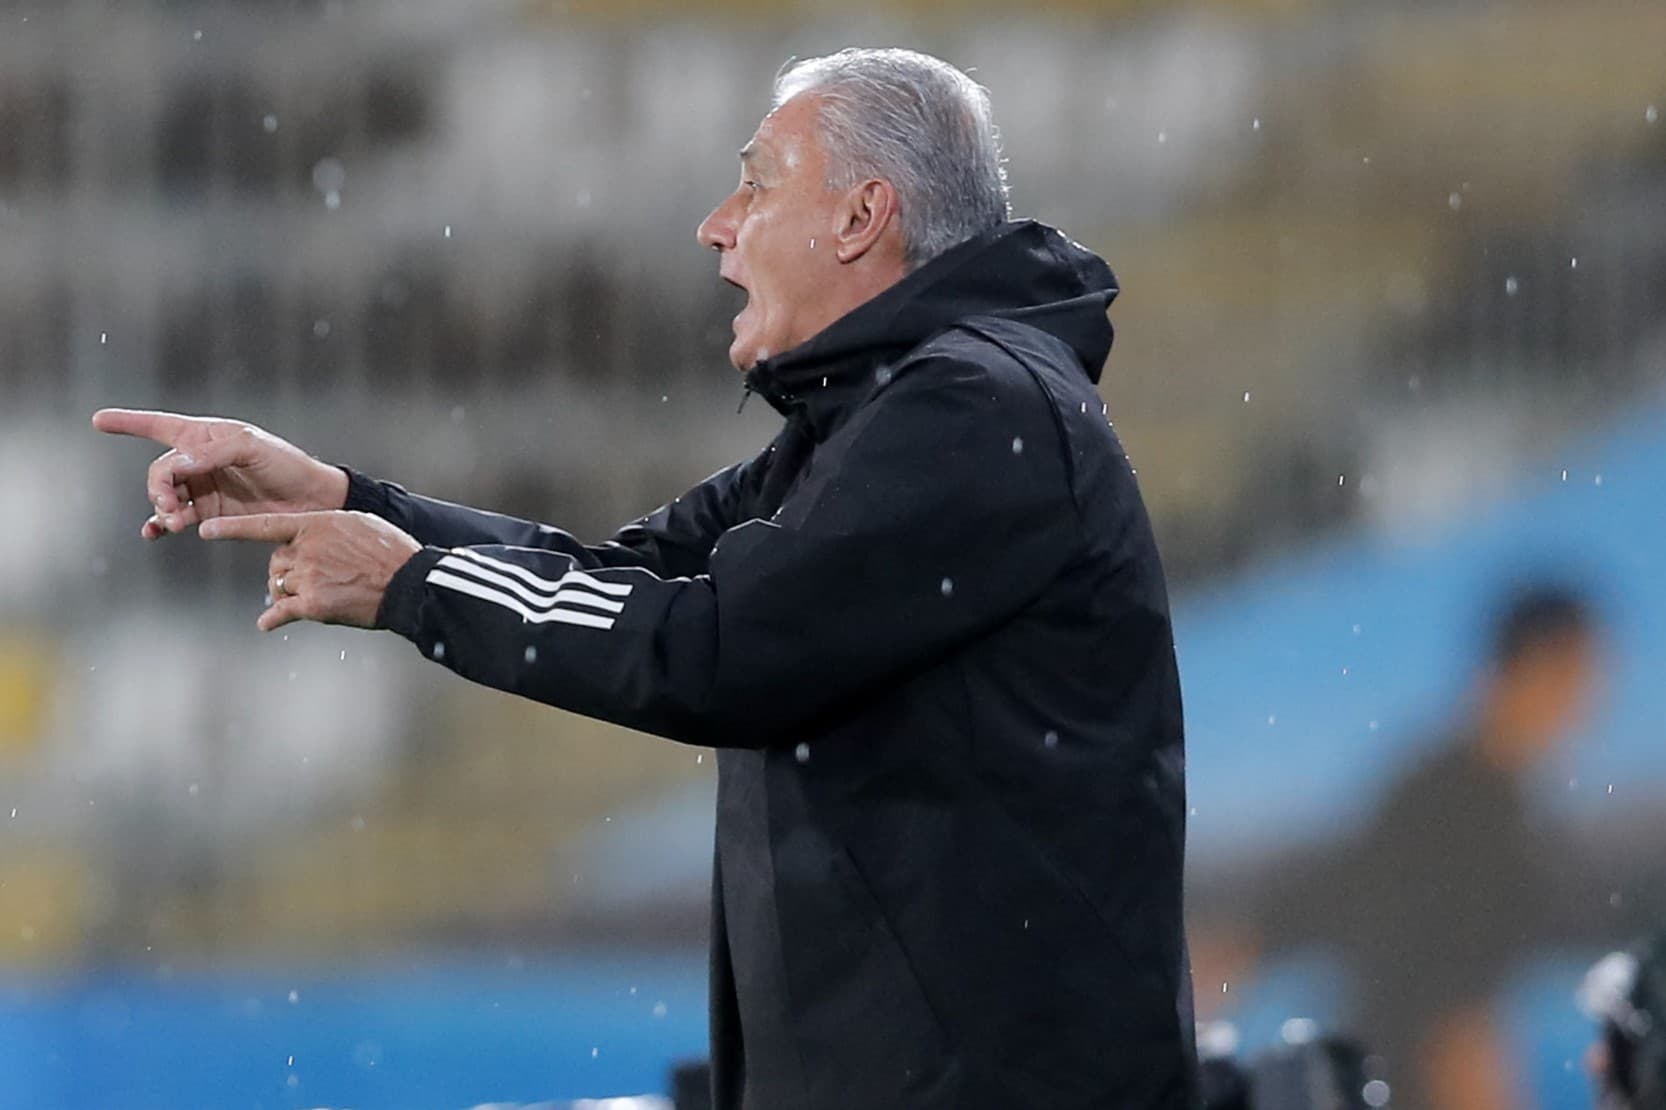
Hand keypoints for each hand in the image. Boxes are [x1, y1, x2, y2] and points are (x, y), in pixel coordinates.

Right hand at [92, 408, 349, 539]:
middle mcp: (198, 460)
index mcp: (205, 435)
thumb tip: (177, 463)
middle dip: (157, 486)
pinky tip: (157, 531)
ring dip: (162, 508)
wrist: (310, 500)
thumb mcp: (251, 448)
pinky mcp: (210, 512)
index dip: (129, 422)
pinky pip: (177, 518)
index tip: (99, 420)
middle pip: (159, 471)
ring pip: (165, 496)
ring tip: (172, 519)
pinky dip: (163, 524)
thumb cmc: (285, 464)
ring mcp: (202, 487)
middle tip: (168, 503)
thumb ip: (212, 453)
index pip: (159, 425)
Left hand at [200, 511, 420, 631]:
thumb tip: (312, 537)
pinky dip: (273, 619)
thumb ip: (328, 529)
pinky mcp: (313, 604)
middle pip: (276, 562)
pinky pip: (282, 611)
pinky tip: (266, 624)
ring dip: (289, 593)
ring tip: (317, 596)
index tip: (206, 531)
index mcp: (315, 524)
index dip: (232, 529)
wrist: (408, 582)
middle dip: (287, 571)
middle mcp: (306, 549)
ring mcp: (308, 577)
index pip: (264, 525)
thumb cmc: (390, 552)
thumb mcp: (358, 524)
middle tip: (313, 578)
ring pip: (279, 586)